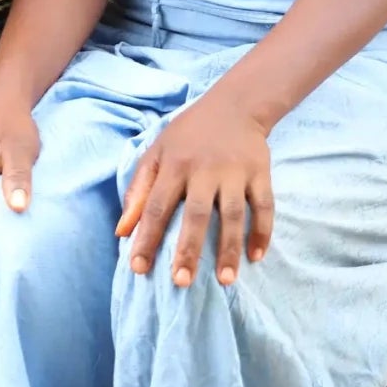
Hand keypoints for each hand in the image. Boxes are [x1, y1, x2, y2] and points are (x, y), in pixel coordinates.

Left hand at [114, 86, 273, 287]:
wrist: (235, 104)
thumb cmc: (188, 135)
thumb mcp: (157, 153)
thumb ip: (138, 190)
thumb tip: (121, 231)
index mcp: (174, 164)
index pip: (155, 206)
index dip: (146, 238)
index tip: (138, 269)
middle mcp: (204, 169)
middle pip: (195, 214)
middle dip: (188, 249)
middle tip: (181, 282)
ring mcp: (234, 171)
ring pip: (232, 214)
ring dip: (230, 248)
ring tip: (225, 280)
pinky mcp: (260, 172)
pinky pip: (264, 205)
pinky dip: (262, 231)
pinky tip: (256, 256)